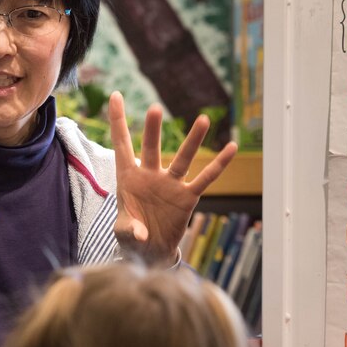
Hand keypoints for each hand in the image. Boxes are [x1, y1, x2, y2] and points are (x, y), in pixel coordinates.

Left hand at [109, 91, 236, 266]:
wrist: (150, 249)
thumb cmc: (132, 235)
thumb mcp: (123, 233)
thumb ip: (129, 229)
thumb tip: (141, 233)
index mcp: (128, 177)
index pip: (122, 144)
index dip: (118, 121)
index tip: (115, 96)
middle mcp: (150, 175)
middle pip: (151, 148)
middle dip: (153, 130)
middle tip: (155, 109)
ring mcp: (171, 184)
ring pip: (183, 159)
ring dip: (193, 141)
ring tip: (203, 119)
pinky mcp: (187, 196)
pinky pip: (205, 179)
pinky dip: (218, 165)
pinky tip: (231, 148)